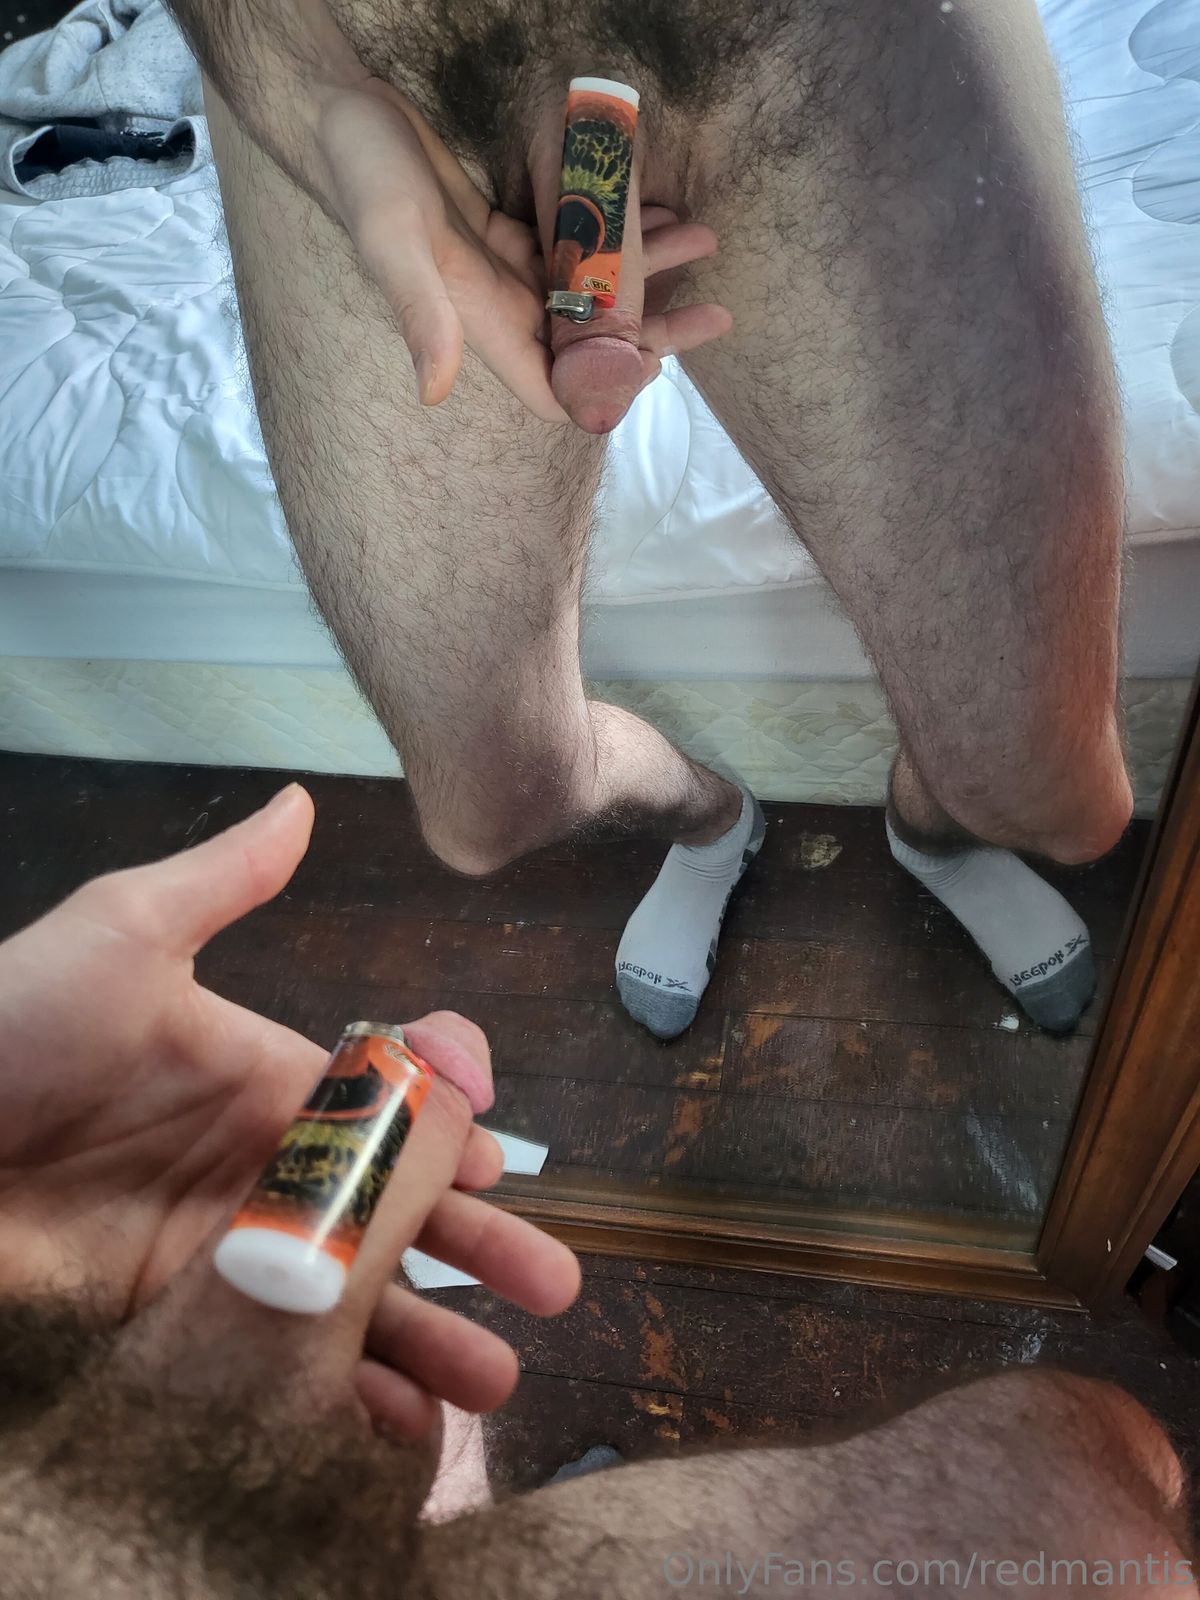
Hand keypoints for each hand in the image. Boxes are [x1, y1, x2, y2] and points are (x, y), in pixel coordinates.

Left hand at [0, 786, 578, 1431]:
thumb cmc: (15, 1029)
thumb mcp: (121, 936)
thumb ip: (222, 880)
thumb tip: (302, 801)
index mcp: (268, 1080)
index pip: (388, 1106)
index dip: (453, 1132)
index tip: (507, 1162)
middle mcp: (263, 1170)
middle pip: (392, 1213)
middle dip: (477, 1246)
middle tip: (551, 1287)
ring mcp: (224, 1255)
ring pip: (350, 1298)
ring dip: (426, 1338)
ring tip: (493, 1381)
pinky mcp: (175, 1330)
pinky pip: (277, 1366)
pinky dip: (341, 1401)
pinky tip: (398, 1430)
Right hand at [313, 79, 729, 426]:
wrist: (338, 114)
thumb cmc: (361, 173)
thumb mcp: (390, 239)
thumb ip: (418, 312)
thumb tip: (434, 391)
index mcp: (479, 322)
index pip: (553, 387)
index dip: (604, 392)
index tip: (658, 366)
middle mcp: (499, 307)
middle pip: (590, 345)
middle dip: (654, 334)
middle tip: (716, 313)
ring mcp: (507, 271)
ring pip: (593, 293)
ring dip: (649, 273)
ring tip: (704, 238)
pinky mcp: (509, 233)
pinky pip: (577, 246)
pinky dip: (617, 232)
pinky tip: (656, 207)